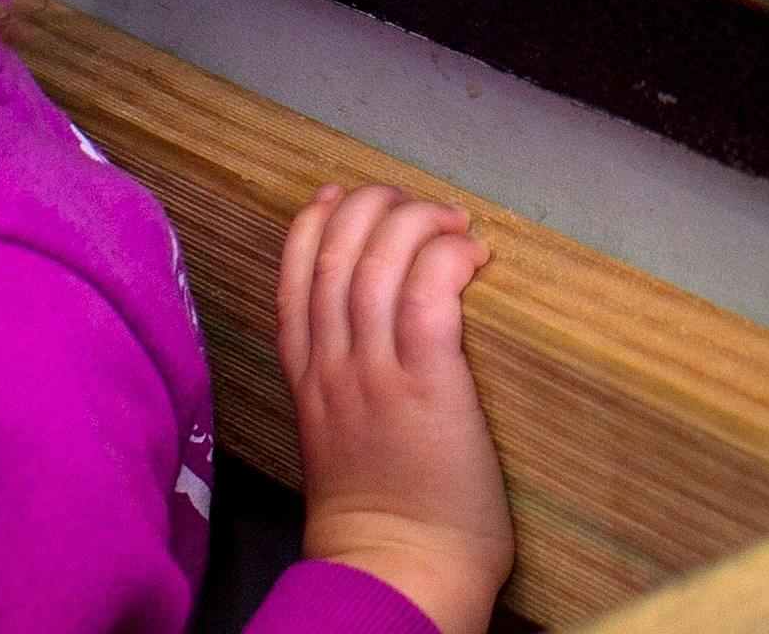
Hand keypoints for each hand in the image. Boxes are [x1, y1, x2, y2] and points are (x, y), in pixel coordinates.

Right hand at [276, 183, 512, 633]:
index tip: (336, 194)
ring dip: (417, 222)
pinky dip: (448, 260)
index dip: (312, 225)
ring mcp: (377, 377)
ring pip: (377, 264)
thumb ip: (344, 387)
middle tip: (415, 203)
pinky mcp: (428, 388)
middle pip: (334, 254)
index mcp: (310, 381)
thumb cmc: (384, 515)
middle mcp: (334, 369)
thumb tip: (374, 338)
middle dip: (372, 207)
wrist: (397, 574)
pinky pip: (427, 298)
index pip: (294, 279)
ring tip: (455, 221)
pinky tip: (473, 256)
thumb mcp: (339, 439)